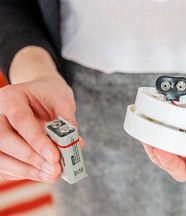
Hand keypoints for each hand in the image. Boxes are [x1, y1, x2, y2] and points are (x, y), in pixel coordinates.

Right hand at [0, 46, 83, 182]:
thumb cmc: (50, 96)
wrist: (40, 94)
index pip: (21, 120)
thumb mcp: (62, 102)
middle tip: (54, 170)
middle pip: (5, 140)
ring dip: (27, 170)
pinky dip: (22, 173)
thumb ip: (67, 123)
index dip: (37, 141)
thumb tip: (77, 145)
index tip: (55, 157)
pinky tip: (42, 174)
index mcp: (11, 97)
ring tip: (52, 175)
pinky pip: (3, 165)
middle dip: (31, 158)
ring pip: (1, 157)